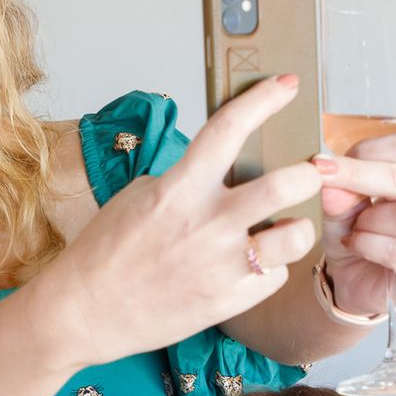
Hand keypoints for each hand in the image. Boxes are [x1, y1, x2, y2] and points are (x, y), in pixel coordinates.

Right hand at [40, 76, 323, 369]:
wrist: (84, 311)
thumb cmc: (104, 253)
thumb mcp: (137, 197)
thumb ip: (184, 179)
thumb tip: (221, 169)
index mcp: (178, 190)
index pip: (229, 129)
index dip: (264, 100)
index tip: (286, 85)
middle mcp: (205, 224)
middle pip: (286, 184)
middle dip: (310, 172)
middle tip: (310, 172)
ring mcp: (220, 266)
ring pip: (297, 235)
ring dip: (298, 225)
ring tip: (284, 226)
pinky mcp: (229, 301)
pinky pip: (277, 275)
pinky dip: (271, 266)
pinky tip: (250, 264)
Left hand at [316, 132, 395, 315]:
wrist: (357, 280)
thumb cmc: (360, 232)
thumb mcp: (342, 203)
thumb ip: (339, 187)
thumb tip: (326, 171)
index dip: (368, 150)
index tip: (329, 161)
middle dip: (356, 177)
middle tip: (321, 178)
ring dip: (368, 220)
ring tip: (356, 228)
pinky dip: (367, 246)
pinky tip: (356, 246)